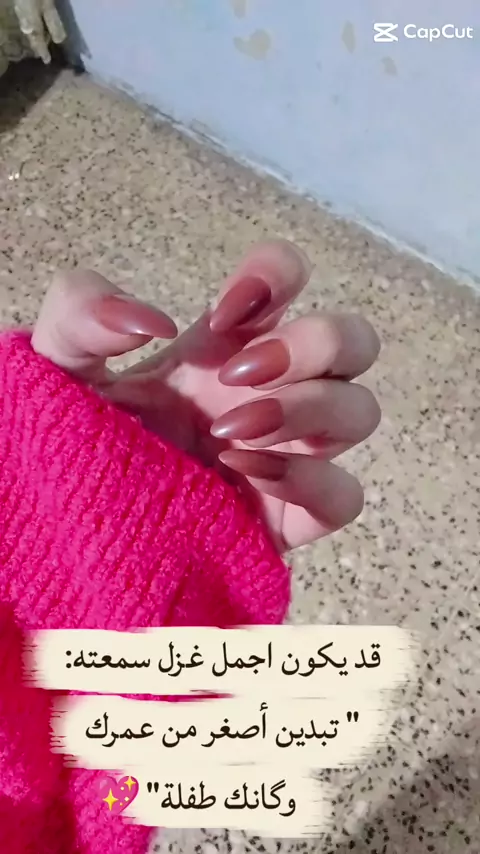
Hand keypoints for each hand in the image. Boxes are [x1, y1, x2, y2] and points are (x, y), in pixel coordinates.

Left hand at [31, 240, 379, 551]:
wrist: (76, 526)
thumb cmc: (75, 438)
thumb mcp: (60, 365)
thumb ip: (81, 314)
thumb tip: (150, 322)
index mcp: (225, 345)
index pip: (288, 279)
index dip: (277, 276)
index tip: (222, 317)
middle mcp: (270, 390)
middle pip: (353, 341)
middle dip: (314, 345)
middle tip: (239, 376)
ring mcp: (288, 452)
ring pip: (360, 411)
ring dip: (307, 411)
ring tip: (229, 433)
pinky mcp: (291, 516)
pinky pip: (344, 495)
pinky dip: (308, 480)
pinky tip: (245, 474)